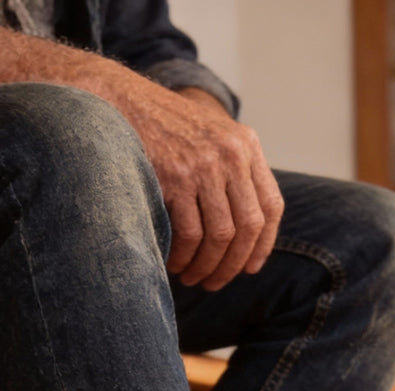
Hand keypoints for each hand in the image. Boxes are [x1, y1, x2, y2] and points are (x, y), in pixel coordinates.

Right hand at [116, 81, 283, 290]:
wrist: (123, 104)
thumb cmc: (166, 130)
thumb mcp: (212, 138)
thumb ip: (234, 174)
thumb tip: (245, 235)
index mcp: (246, 145)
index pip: (271, 206)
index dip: (263, 245)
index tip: (250, 268)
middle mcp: (231, 155)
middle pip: (248, 227)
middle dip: (233, 265)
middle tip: (215, 283)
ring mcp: (204, 167)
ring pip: (221, 237)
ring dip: (207, 267)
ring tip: (193, 278)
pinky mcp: (175, 179)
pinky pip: (190, 235)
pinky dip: (184, 257)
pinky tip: (176, 264)